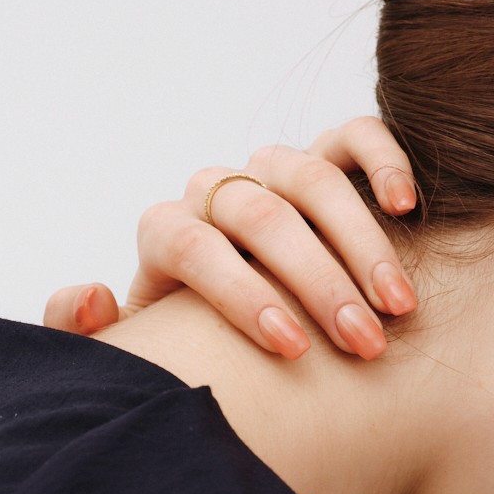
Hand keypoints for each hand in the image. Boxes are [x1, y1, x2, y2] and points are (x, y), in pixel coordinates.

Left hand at [43, 117, 417, 359]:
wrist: (233, 332)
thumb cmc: (189, 353)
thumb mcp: (137, 356)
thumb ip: (86, 334)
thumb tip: (92, 292)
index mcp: (167, 235)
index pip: (191, 244)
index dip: (240, 294)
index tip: (292, 351)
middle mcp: (216, 193)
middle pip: (260, 215)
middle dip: (317, 283)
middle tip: (364, 343)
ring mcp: (271, 171)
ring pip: (311, 180)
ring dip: (361, 244)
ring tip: (398, 307)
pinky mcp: (325, 158)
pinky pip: (353, 137)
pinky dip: (382, 161)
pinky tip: (407, 209)